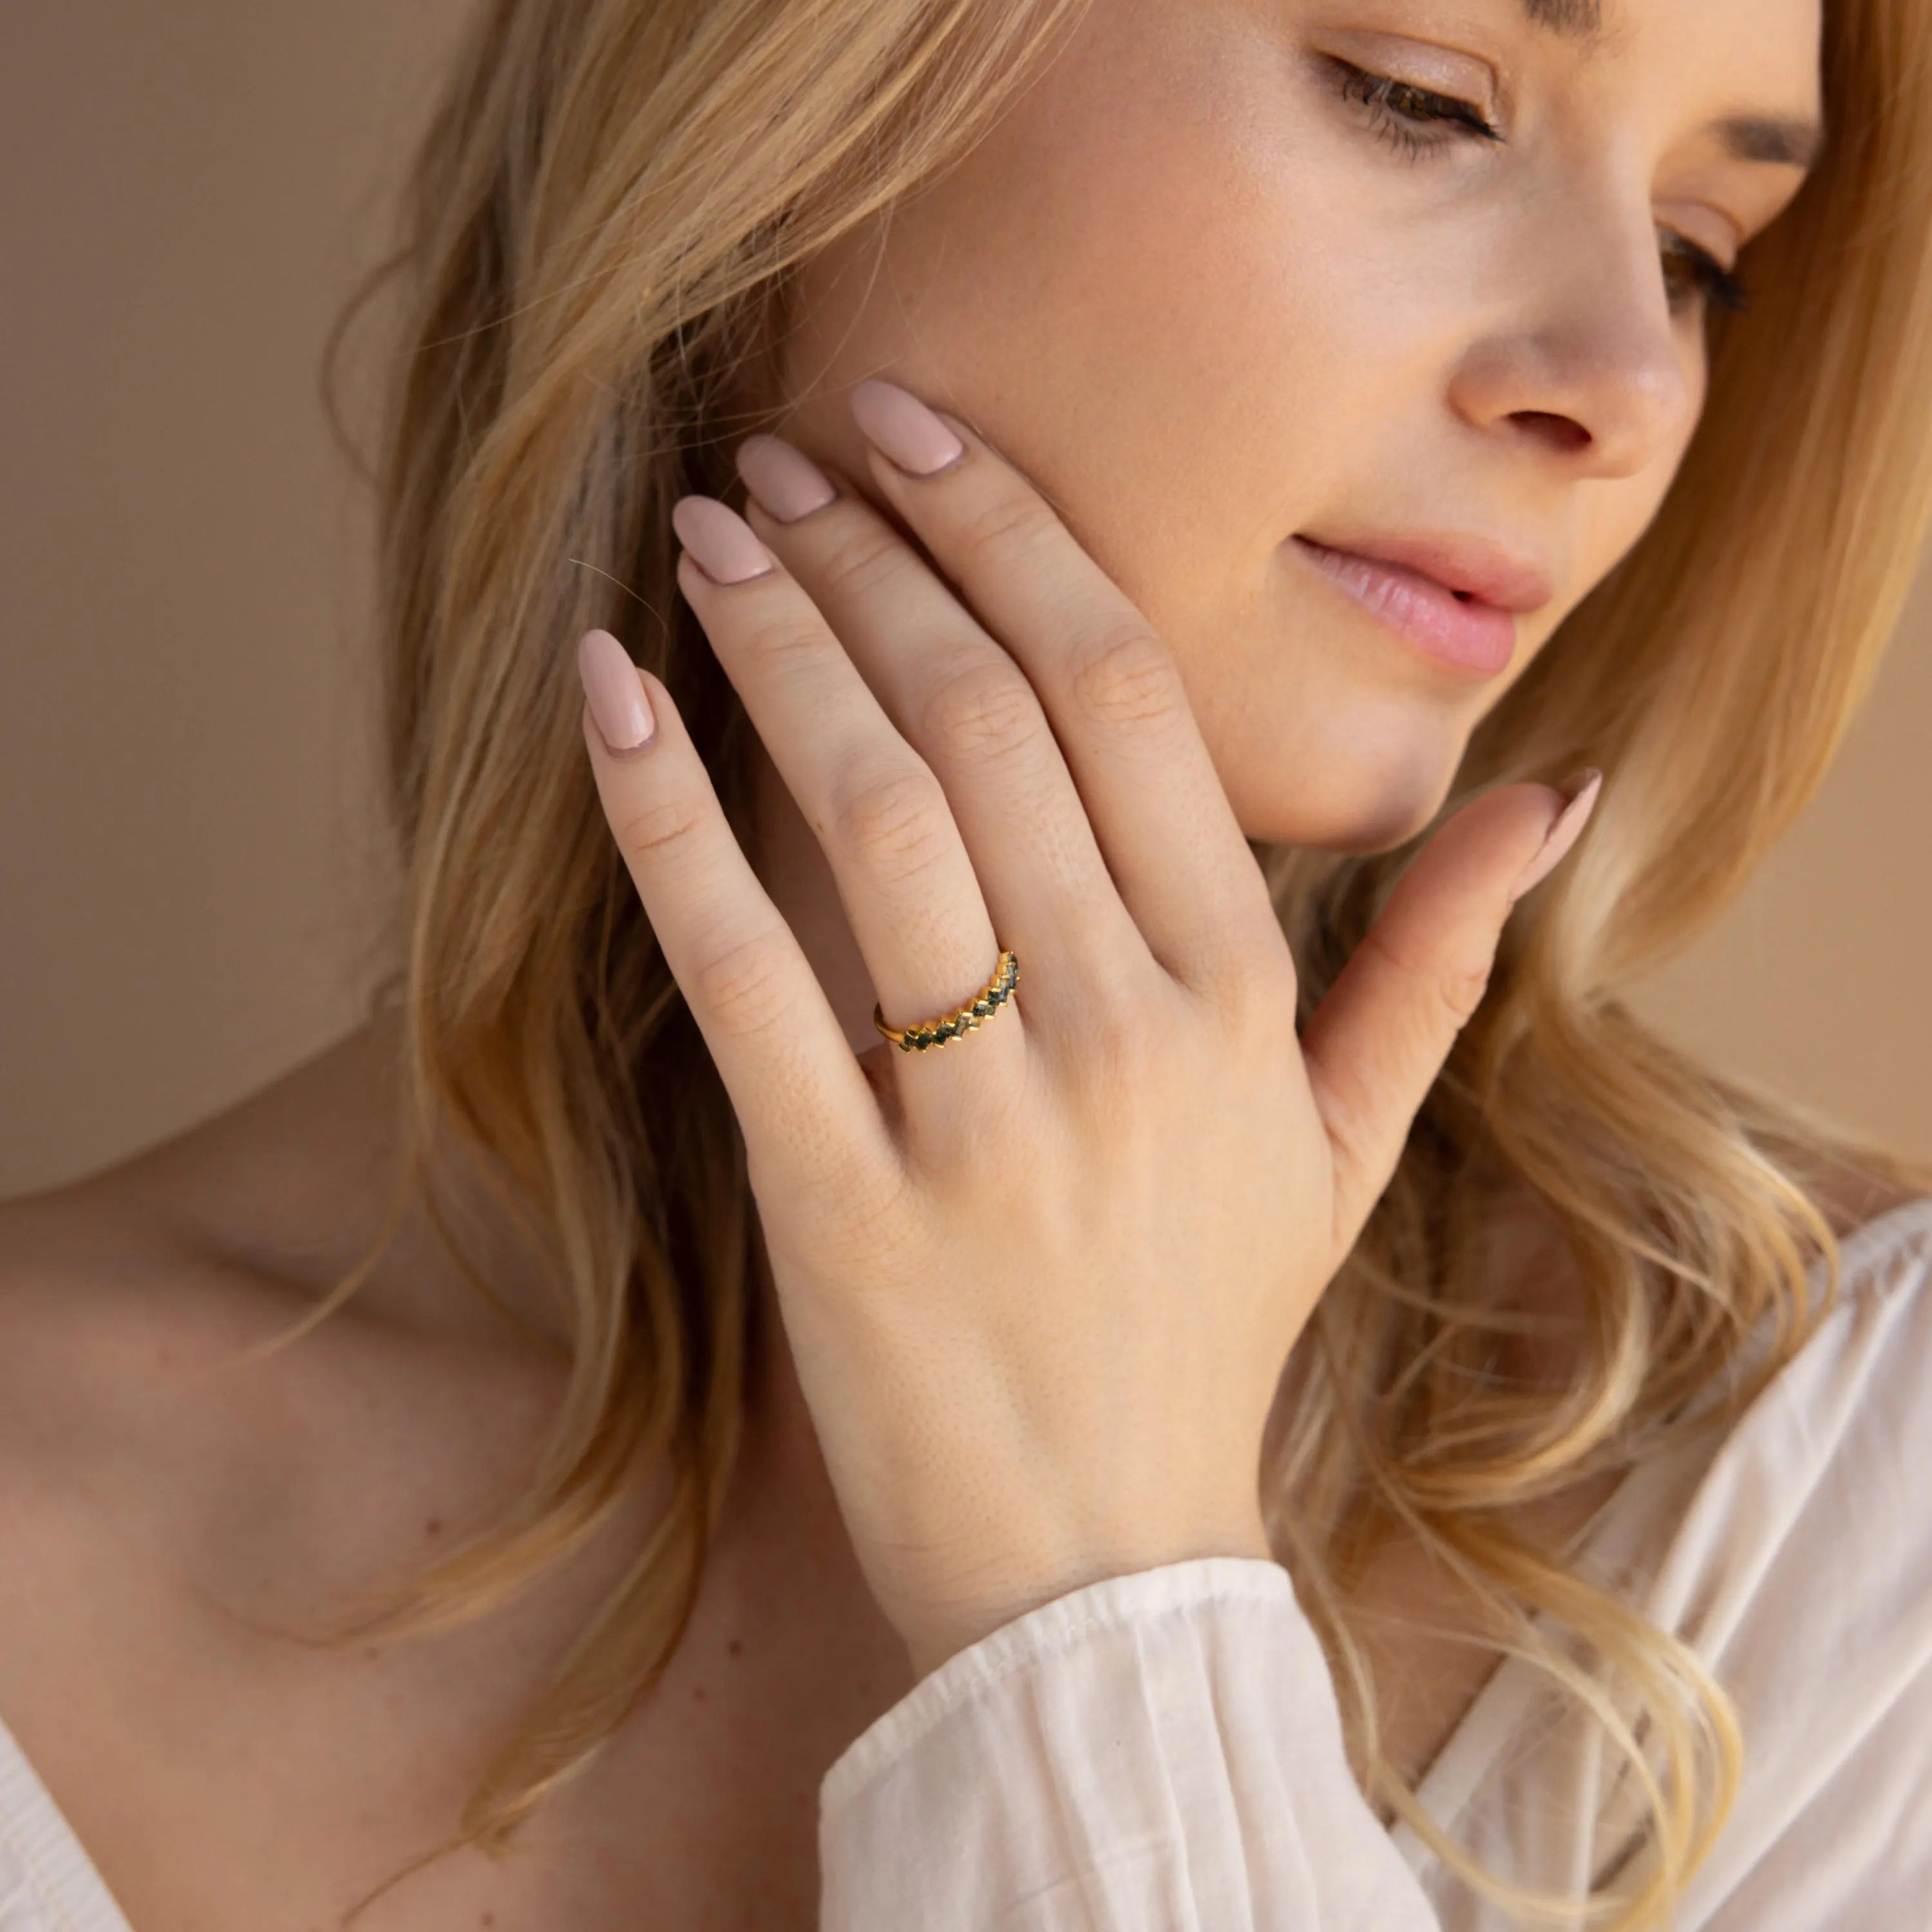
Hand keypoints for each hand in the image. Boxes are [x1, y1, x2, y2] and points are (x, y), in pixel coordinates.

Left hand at [573, 378, 1601, 1678]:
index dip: (1014, 543)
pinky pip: (745, 974)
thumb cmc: (1210, 1337)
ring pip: (873, 818)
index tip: (921, 445)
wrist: (1101, 1573)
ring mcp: (985, 1122)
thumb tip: (1547, 798)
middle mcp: (1126, 1035)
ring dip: (782, 646)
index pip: (1125, 702)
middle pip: (989, 722)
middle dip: (879, 558)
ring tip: (707, 537)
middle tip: (784, 457)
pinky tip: (608, 699)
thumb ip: (1442, 966)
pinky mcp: (840, 1205)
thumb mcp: (1352, 1154)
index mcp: (1241, 1000)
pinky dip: (667, 822)